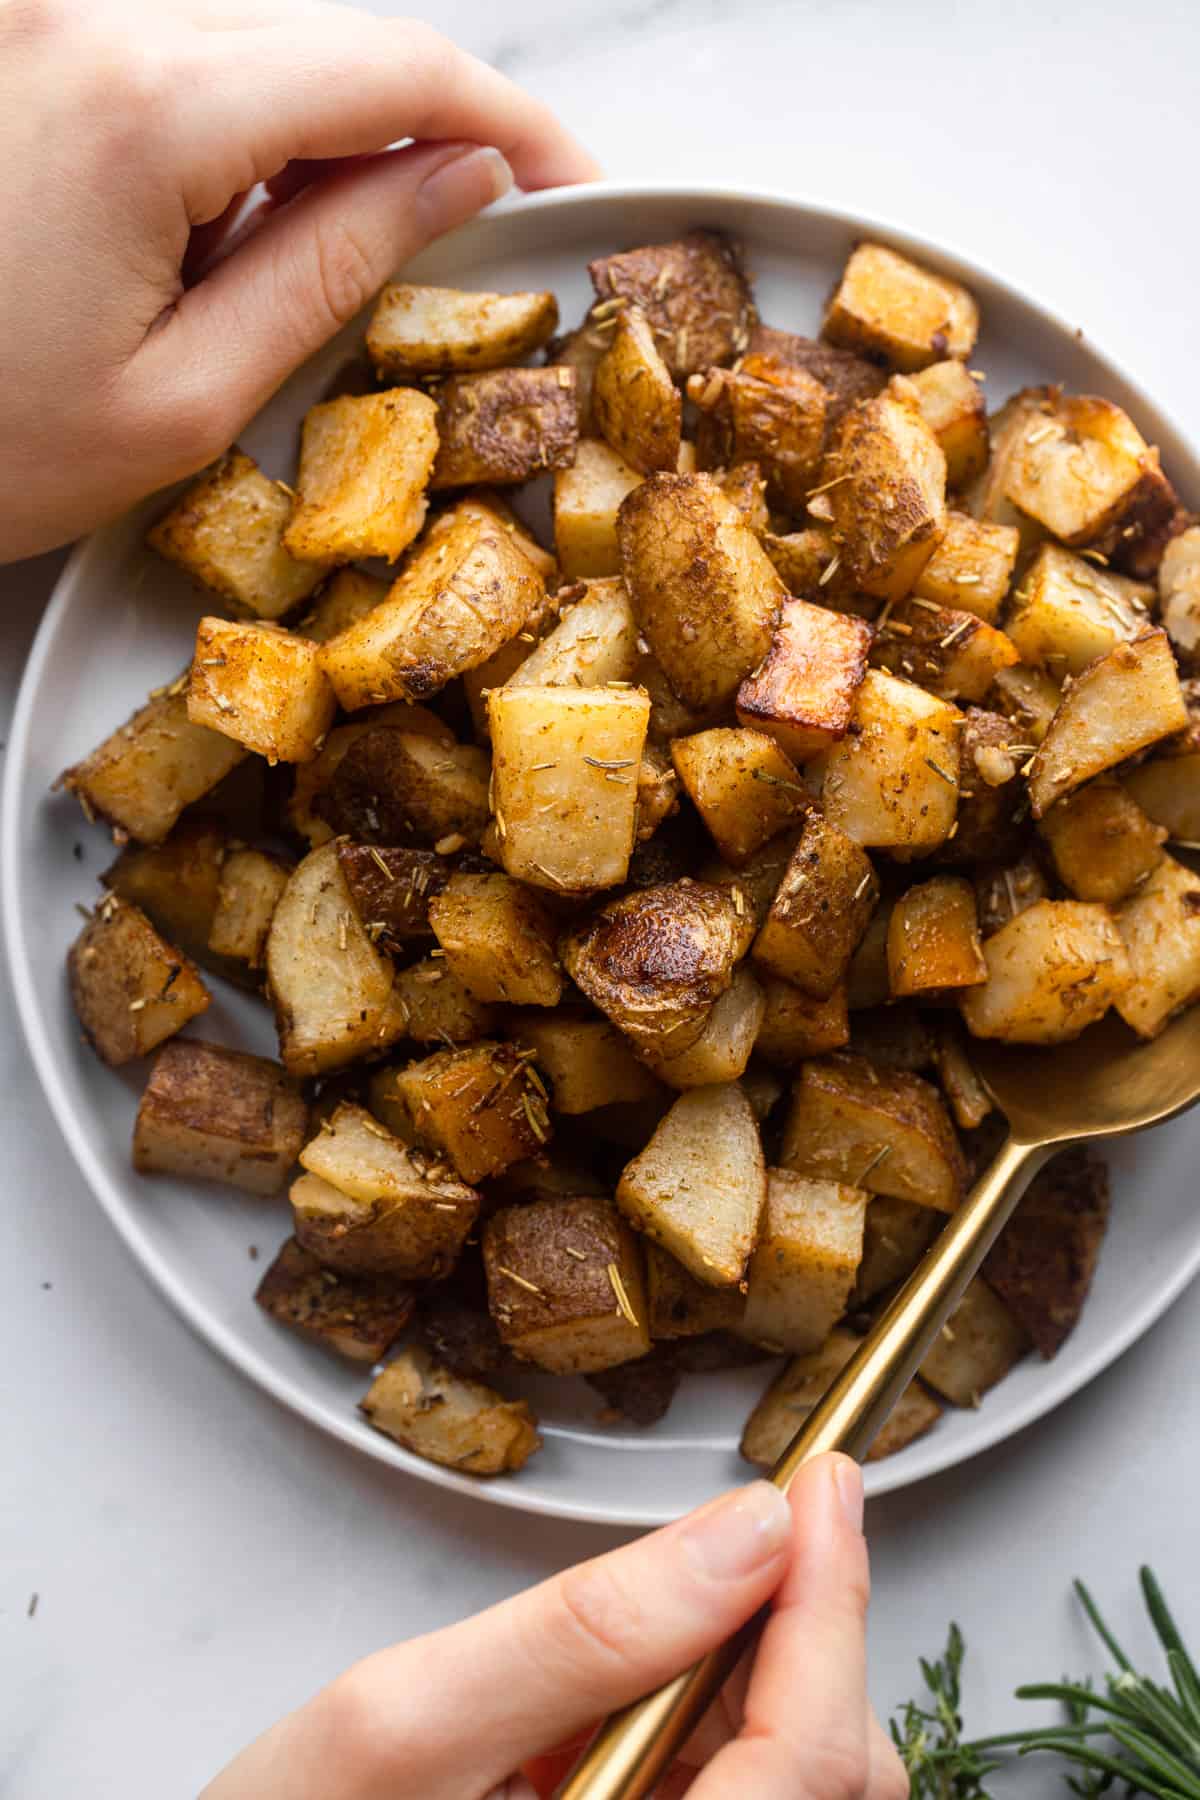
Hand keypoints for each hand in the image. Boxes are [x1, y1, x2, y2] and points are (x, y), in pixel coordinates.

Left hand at [0, 0, 596, 562]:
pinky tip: (220, 229)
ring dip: (323, 134)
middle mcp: (82, 21)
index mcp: (142, 107)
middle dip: (423, 128)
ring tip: (308, 266)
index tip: (568, 179)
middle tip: (474, 234)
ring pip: (258, 40)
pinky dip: (239, 129)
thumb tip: (456, 183)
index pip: (393, 64)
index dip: (512, 117)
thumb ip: (335, 270)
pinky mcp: (21, 49)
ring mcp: (41, 23)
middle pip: (329, 34)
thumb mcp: (186, 400)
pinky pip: (177, 55)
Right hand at [202, 1454, 907, 1799]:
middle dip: (793, 1635)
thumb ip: (581, 1629)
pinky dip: (701, 1719)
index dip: (833, 1605)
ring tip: (608, 1668)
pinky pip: (737, 1787)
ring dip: (739, 1678)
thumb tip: (743, 1534)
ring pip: (796, 1773)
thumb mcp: (402, 1723)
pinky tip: (605, 1714)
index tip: (824, 1487)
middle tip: (732, 1542)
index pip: (809, 1756)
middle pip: (829, 1768)